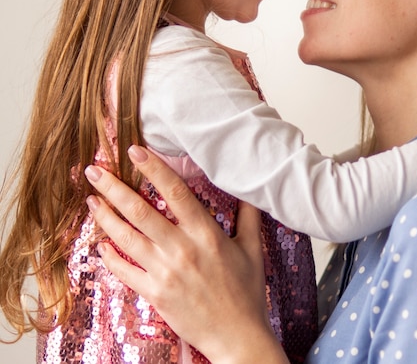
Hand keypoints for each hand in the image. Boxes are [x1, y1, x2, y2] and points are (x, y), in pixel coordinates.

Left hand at [85, 146, 288, 363]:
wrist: (238, 337)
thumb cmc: (247, 292)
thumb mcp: (253, 249)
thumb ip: (248, 216)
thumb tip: (250, 190)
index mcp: (206, 234)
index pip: (176, 192)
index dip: (154, 169)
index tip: (135, 151)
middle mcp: (182, 249)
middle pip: (141, 212)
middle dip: (115, 188)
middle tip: (95, 171)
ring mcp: (166, 273)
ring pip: (127, 239)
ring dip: (106, 217)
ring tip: (91, 200)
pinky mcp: (156, 294)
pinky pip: (125, 272)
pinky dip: (110, 257)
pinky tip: (100, 244)